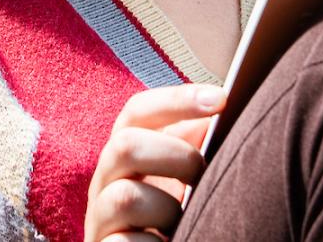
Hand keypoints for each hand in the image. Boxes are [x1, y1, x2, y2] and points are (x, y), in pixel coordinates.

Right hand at [84, 83, 224, 241]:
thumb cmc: (174, 221)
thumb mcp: (184, 182)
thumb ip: (195, 146)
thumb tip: (222, 108)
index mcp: (126, 157)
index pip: (138, 112)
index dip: (177, 99)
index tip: (223, 99)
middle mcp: (105, 183)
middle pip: (124, 145)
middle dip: (175, 155)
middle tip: (202, 174)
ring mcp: (100, 220)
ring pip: (124, 197)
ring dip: (166, 208)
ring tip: (184, 222)